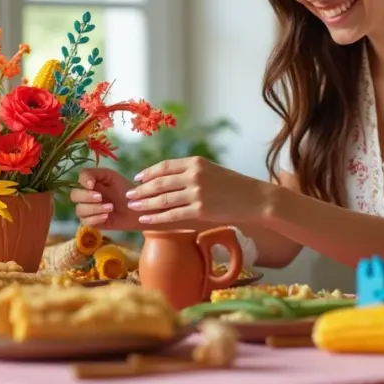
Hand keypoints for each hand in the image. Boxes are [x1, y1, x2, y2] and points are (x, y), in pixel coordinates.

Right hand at [68, 167, 142, 229]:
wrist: (138, 209)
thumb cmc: (127, 191)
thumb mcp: (112, 177)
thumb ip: (95, 174)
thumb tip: (86, 184)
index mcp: (91, 182)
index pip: (80, 177)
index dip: (83, 181)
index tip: (92, 185)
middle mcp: (87, 195)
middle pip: (74, 195)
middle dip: (86, 196)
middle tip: (100, 198)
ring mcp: (88, 210)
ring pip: (79, 210)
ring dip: (94, 208)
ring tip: (110, 208)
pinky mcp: (93, 222)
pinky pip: (86, 222)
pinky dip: (96, 218)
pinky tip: (107, 216)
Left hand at [126, 156, 270, 224]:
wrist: (254, 198)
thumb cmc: (232, 185)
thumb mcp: (211, 170)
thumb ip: (190, 172)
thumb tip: (167, 178)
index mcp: (196, 162)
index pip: (165, 166)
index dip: (148, 173)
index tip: (137, 178)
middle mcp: (194, 175)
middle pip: (160, 182)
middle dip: (141, 190)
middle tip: (129, 196)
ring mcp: (197, 193)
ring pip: (163, 199)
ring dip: (145, 204)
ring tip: (133, 208)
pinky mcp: (200, 210)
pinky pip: (172, 215)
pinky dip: (156, 218)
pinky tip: (146, 220)